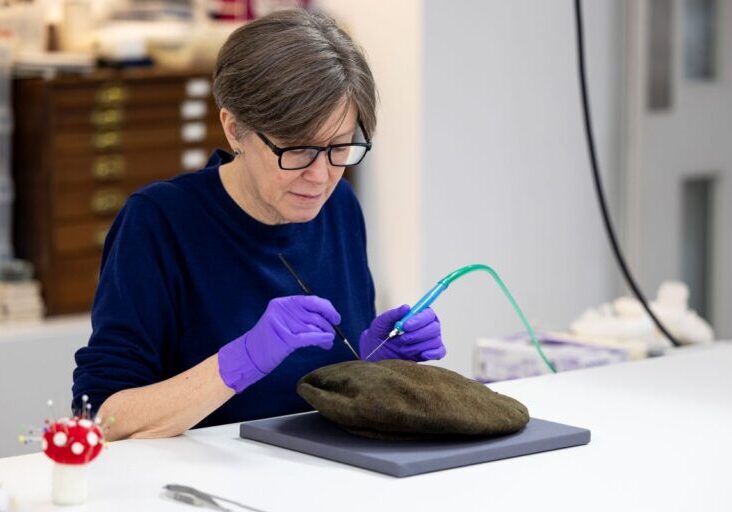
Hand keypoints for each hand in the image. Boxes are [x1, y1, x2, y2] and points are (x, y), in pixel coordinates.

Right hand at [218, 295, 339, 392]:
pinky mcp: (286, 339)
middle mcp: (283, 310)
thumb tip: (327, 320)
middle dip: (327, 324)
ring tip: (328, 343)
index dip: (327, 308)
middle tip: (333, 333)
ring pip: (314, 327)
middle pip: (314, 315)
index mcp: (283, 303)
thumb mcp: (282, 322)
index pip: (311, 300)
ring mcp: (283, 323)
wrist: (248, 355)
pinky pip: (309, 337)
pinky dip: (321, 339)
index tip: (335, 318)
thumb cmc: (268, 341)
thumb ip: (300, 317)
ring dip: (326, 335)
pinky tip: (327, 342)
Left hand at [359, 305, 445, 361]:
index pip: (428, 313)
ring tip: (402, 348)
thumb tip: (406, 307)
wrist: (378, 353)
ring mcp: (431, 340)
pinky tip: (421, 355)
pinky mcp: (431, 353)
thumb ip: (392, 314)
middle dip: (417, 335)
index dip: (419, 320)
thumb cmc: (381, 334)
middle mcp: (428, 326)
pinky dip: (432, 353)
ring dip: (417, 346)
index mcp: (419, 315)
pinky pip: (440, 352)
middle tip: (402, 339)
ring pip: (434, 341)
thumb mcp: (381, 323)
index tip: (405, 326)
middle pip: (434, 328)